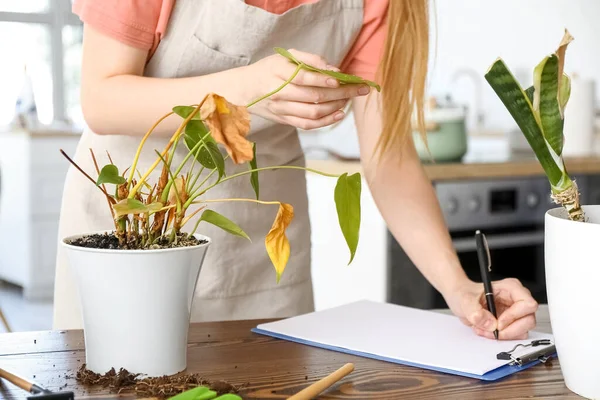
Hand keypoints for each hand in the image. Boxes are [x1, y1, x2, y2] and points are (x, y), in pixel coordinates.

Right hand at [242, 49, 370, 129]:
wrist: (244, 90)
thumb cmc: (268, 70)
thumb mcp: (284, 57)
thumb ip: (308, 59)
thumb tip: (332, 69)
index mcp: (277, 73)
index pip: (304, 77)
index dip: (324, 79)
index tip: (341, 78)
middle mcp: (279, 94)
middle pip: (314, 97)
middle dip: (341, 93)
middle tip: (359, 89)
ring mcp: (282, 110)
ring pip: (313, 113)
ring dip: (336, 107)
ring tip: (349, 99)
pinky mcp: (285, 120)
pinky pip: (308, 125)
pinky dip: (326, 121)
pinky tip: (340, 114)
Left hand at [444, 278, 538, 339]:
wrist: (460, 300)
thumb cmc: (464, 293)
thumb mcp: (465, 299)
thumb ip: (474, 310)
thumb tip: (489, 323)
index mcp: (510, 288)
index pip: (527, 304)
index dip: (514, 316)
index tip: (498, 322)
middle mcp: (516, 299)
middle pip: (529, 320)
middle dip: (509, 330)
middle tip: (492, 330)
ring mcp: (516, 312)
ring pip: (523, 330)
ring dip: (504, 335)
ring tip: (484, 329)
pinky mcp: (512, 323)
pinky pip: (514, 335)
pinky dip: (501, 337)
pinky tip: (487, 330)